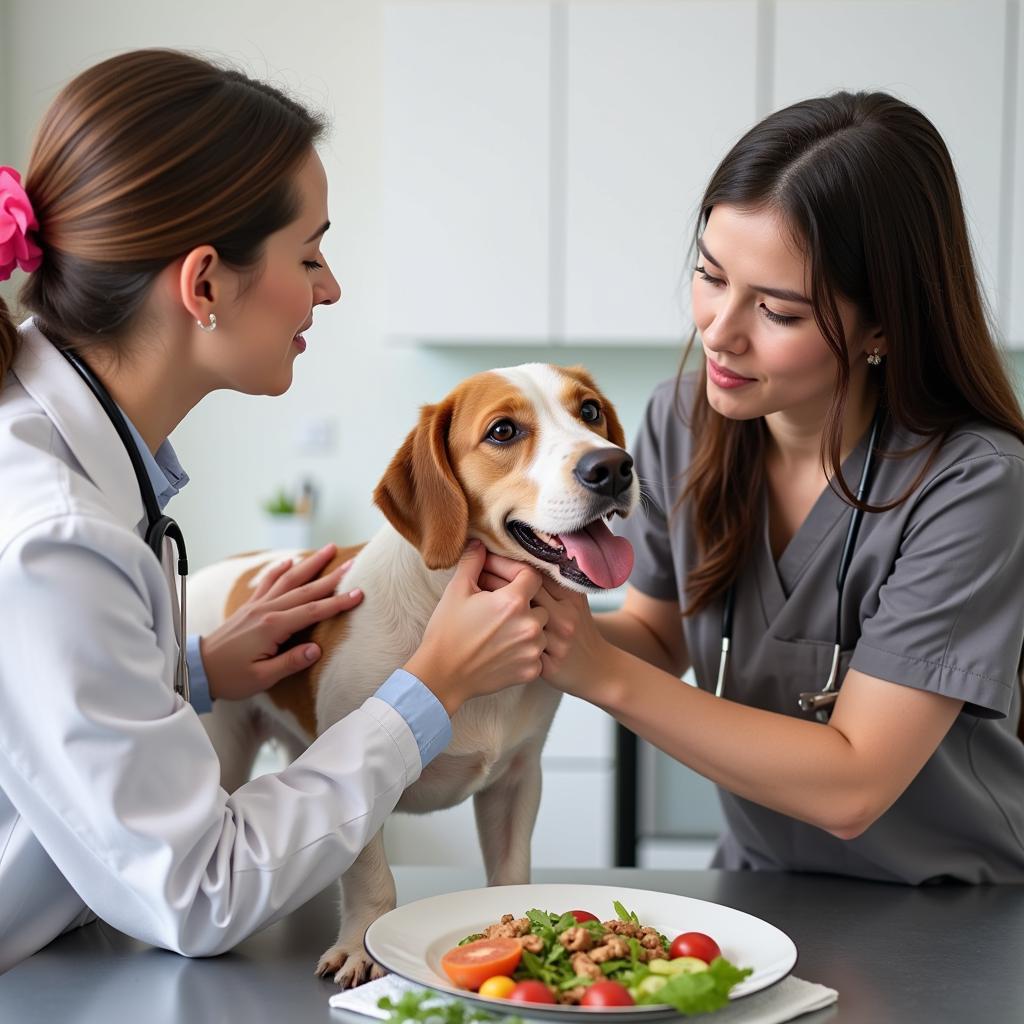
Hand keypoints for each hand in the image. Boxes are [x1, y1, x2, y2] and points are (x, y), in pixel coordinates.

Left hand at [199, 543, 363, 699]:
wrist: (197, 669)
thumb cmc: (230, 677)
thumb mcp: (261, 678)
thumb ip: (290, 662)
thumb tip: (316, 650)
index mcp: (272, 627)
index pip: (312, 611)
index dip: (337, 602)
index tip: (359, 594)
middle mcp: (266, 610)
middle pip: (305, 589)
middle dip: (331, 576)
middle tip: (353, 564)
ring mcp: (257, 605)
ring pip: (288, 579)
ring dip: (310, 563)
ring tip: (328, 549)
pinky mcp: (249, 607)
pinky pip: (267, 582)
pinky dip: (279, 569)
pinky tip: (290, 561)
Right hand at [404, 540, 548, 715]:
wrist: (442, 675)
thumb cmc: (447, 632)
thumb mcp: (457, 590)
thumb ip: (473, 562)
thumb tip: (480, 543)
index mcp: (513, 601)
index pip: (532, 576)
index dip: (518, 576)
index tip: (504, 583)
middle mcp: (529, 625)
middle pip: (541, 603)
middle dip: (525, 603)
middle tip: (502, 609)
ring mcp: (532, 650)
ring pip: (542, 629)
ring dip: (528, 628)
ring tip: (504, 630)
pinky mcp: (530, 670)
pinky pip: (539, 654)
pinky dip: (527, 652)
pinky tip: (506, 650)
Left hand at [479, 551, 608, 696]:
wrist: (595, 670)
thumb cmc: (577, 629)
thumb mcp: (574, 600)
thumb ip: (553, 578)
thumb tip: (528, 551)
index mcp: (569, 597)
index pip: (532, 572)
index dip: (505, 562)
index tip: (485, 555)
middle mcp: (564, 618)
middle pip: (522, 592)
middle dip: (492, 580)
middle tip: (471, 574)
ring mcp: (556, 643)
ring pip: (514, 621)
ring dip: (488, 607)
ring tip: (470, 597)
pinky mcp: (545, 666)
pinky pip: (512, 649)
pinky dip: (494, 637)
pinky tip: (481, 627)